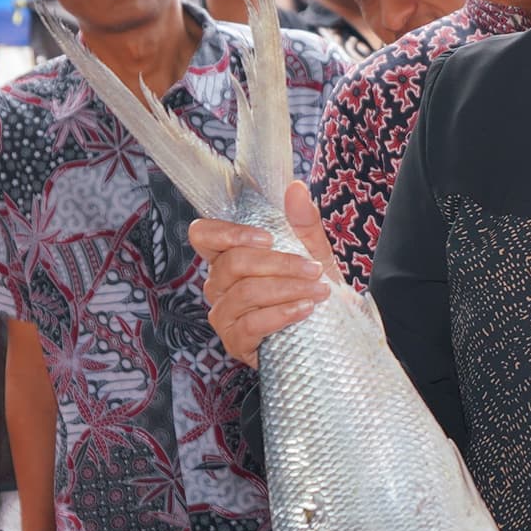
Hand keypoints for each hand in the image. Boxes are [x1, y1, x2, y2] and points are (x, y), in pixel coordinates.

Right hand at [192, 183, 338, 364]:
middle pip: (233, 263)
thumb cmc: (311, 287)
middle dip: (279, 264)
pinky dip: (282, 315)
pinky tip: (306, 310)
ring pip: (245, 293)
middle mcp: (218, 284)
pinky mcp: (235, 342)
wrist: (328, 331)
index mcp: (228, 256)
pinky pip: (251, 325)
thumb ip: (302, 221)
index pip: (203, 235)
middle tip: (313, 269)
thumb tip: (295, 188)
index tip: (267, 237)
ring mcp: (223, 315)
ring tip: (318, 290)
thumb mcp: (312, 251)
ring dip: (288, 289)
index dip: (228, 233)